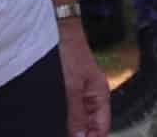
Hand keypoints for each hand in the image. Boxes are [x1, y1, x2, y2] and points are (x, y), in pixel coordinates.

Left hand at [58, 19, 109, 136]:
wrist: (59, 31)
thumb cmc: (70, 52)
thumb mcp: (72, 86)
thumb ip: (76, 113)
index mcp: (100, 96)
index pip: (102, 128)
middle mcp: (93, 98)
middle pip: (91, 127)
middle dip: (82, 136)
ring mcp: (81, 95)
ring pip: (80, 121)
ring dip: (73, 129)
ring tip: (59, 131)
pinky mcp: (68, 92)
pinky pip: (70, 112)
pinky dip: (66, 120)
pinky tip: (55, 123)